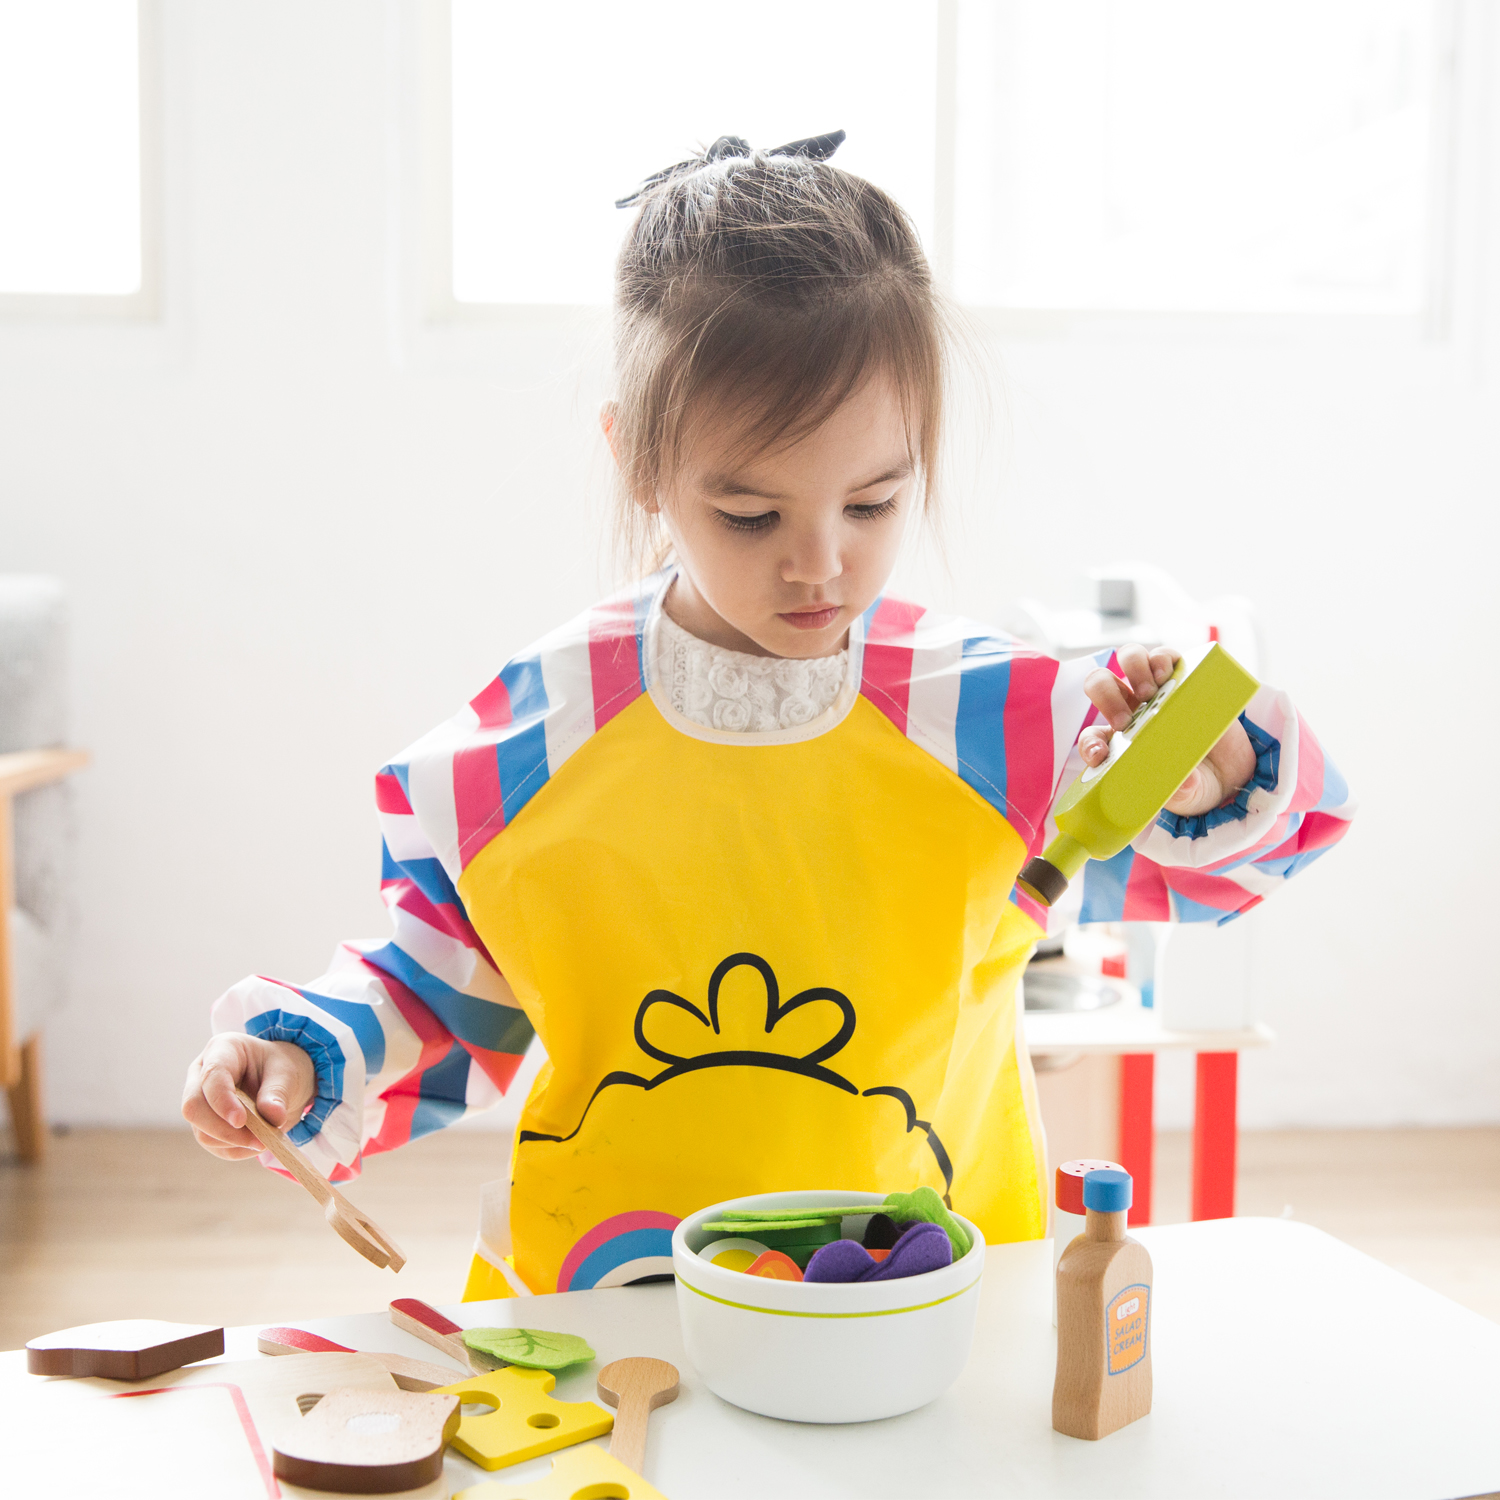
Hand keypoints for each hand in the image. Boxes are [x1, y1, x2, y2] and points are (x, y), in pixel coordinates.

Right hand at [181, 1034, 316, 1160]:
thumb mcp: (288, 1073)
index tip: (241, 1121)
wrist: (283, 1081)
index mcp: (222, 1049)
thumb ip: (279, 1093)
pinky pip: (212, 1144)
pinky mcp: (205, 1123)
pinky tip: (255, 1145)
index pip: (212, 1075)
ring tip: (264, 1141)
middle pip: (194, 1107)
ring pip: (201, 1131)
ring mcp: (200, 1100)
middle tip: (259, 1141)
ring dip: (233, 1143)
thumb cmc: (282, 1068)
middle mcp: (201, 1073)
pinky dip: (234, 1150)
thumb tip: (273, 1118)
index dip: (222, 1101)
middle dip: (224, 1129)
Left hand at [1080, 644, 1256, 819]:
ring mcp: (1157, 691)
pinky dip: (1161, 659)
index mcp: (1120, 742)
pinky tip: (1165, 672)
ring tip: (1149, 692)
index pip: (1092, 737)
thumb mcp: (1187, 796)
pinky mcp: (1184, 677)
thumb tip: (1185, 783)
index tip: (1100, 754)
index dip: (1090, 744)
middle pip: (1102, 687)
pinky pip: (1165, 656)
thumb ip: (1183, 793)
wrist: (1232, 773)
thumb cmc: (1195, 784)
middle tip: (1125, 721)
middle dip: (1106, 697)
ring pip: (1130, 660)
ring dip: (1132, 669)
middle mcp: (1133, 710)